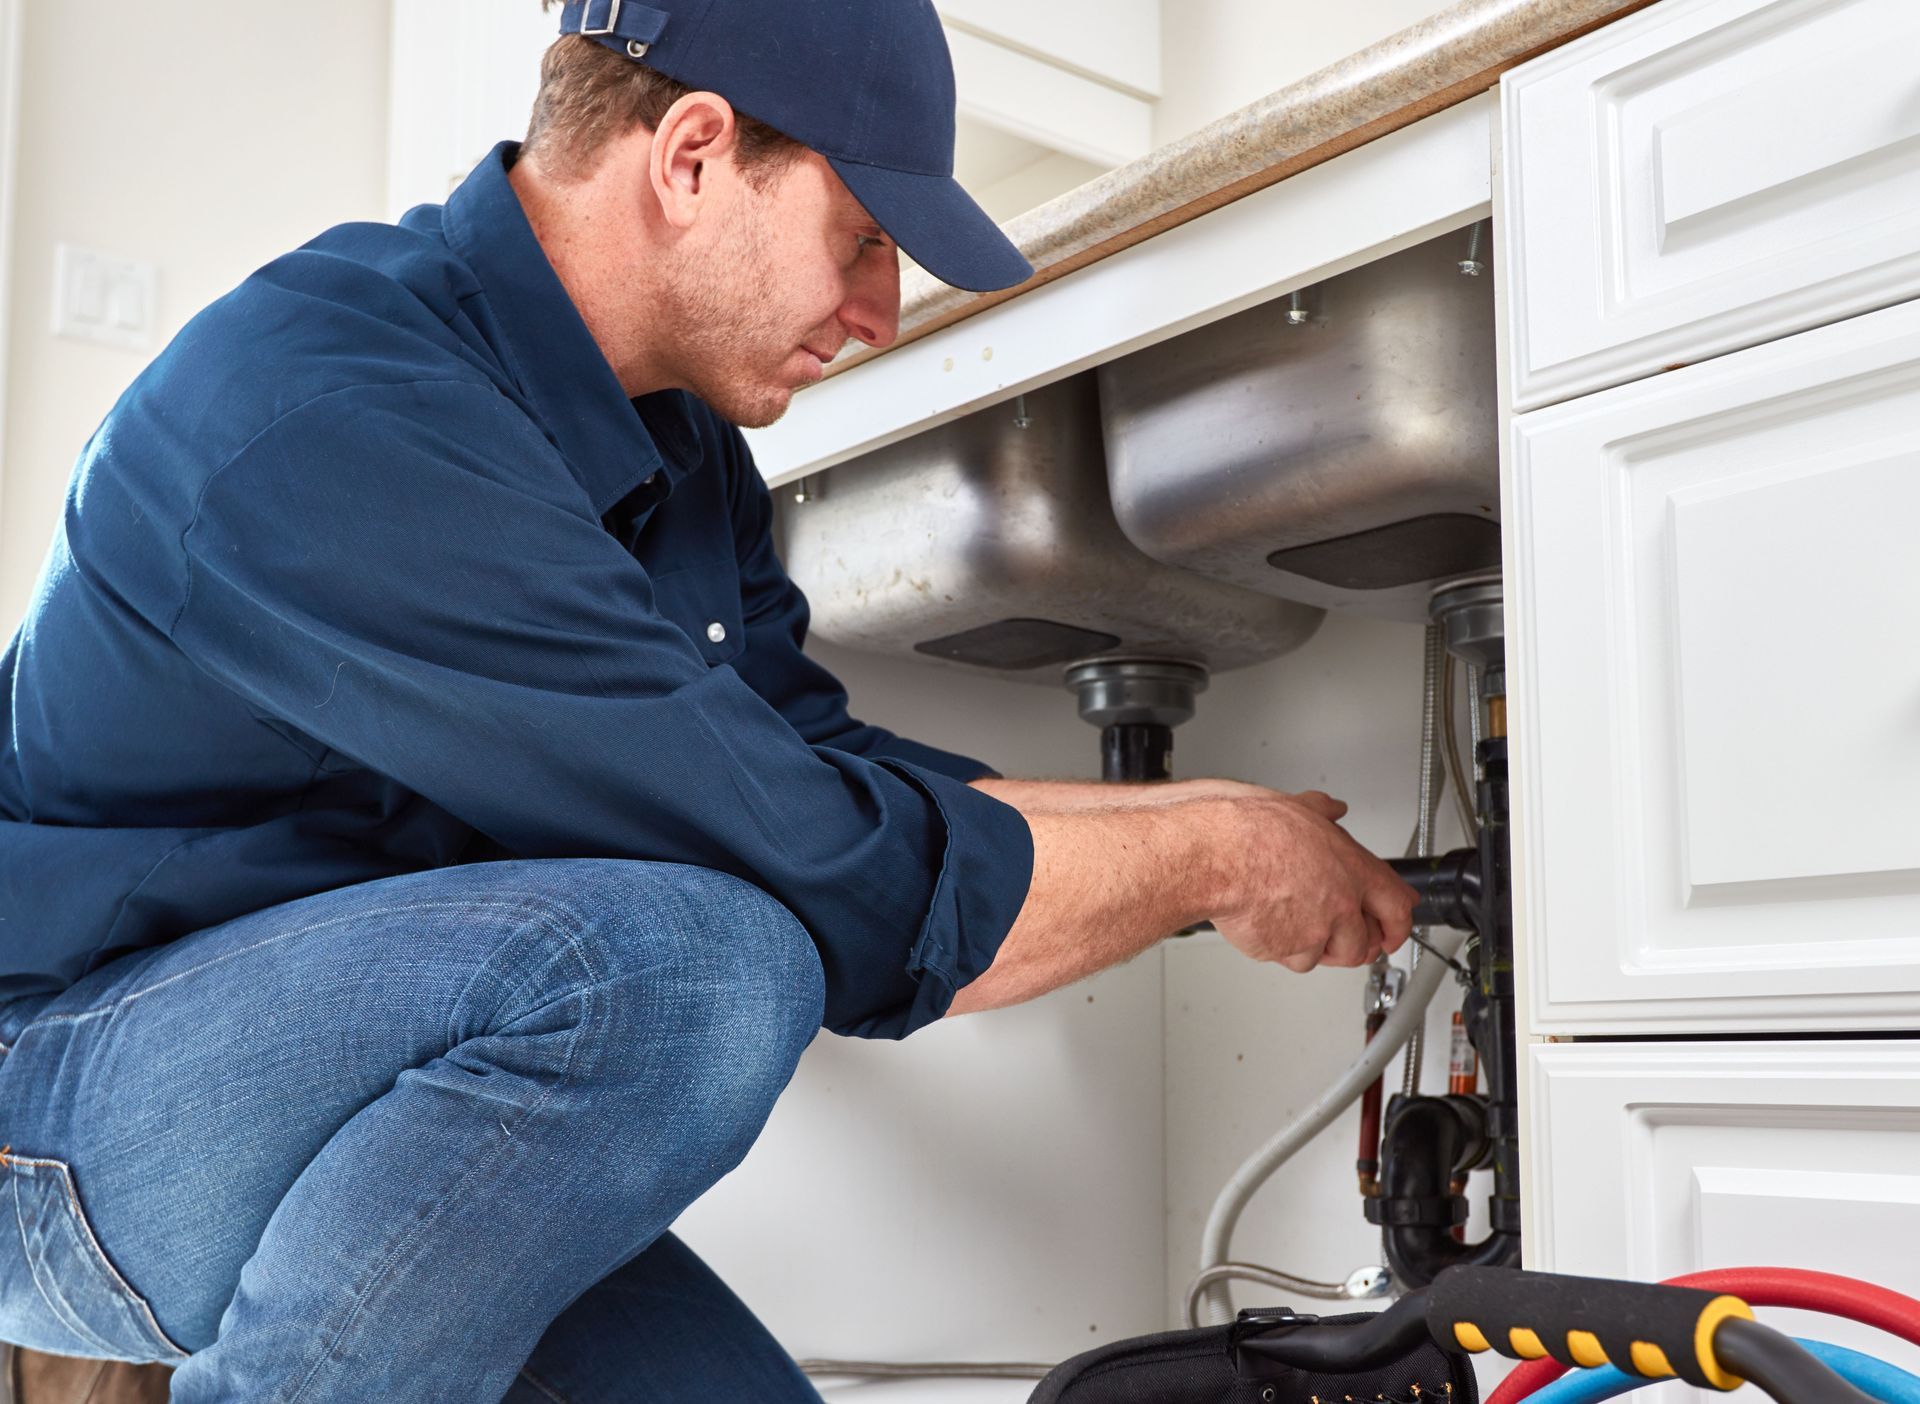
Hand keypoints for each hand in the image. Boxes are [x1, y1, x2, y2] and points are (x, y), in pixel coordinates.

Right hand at [1211, 790, 1416, 974]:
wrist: (1219, 857)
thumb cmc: (1251, 831)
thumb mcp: (1297, 807)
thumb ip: (1323, 811)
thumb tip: (1332, 808)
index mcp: (1353, 869)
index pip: (1396, 905)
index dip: (1398, 925)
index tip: (1393, 932)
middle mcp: (1342, 904)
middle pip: (1364, 945)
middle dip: (1353, 945)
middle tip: (1339, 937)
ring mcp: (1316, 932)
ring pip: (1326, 956)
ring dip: (1314, 948)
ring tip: (1292, 922)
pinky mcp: (1287, 951)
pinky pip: (1292, 960)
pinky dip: (1282, 950)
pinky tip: (1269, 926)